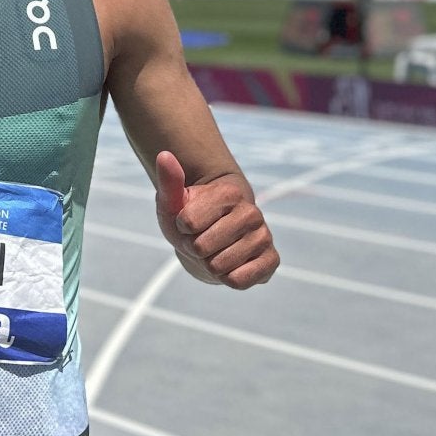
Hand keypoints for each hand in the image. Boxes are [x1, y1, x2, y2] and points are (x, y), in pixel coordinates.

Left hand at [154, 151, 278, 288]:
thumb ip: (169, 180)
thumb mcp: (173, 203)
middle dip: (194, 249)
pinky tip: (231, 265)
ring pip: (218, 266)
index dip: (181, 229)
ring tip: (215, 252)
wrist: (212, 241)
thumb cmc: (189, 221)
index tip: (188, 224)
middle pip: (201, 247)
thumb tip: (164, 154)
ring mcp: (264, 236)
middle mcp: (252, 212)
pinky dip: (227, 279)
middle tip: (201, 241)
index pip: (187, 223)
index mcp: (229, 193)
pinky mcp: (271, 261)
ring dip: (209, 265)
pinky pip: (239, 281)